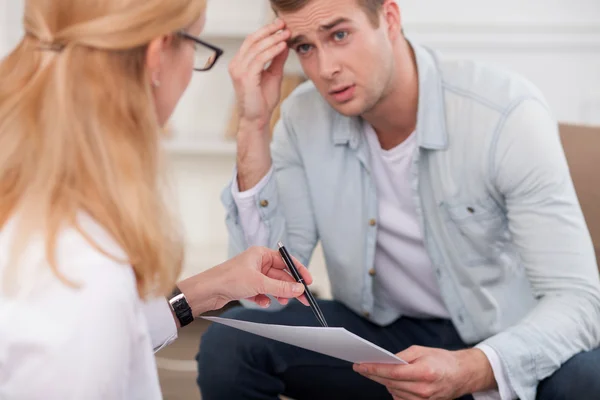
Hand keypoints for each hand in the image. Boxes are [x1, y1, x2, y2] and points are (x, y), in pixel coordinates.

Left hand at [178, 246, 310, 314]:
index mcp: (261, 254)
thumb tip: (299, 288)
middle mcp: (257, 262)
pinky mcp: (246, 286)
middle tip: (302, 298)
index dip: (298, 271)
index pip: (286, 260)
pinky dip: (264, 298)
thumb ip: (281, 286)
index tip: (308, 282)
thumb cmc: (228, 279)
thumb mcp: (259, 283)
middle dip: (290, 287)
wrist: (207, 291)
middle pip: (281, 274)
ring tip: (282, 302)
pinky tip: (263, 302)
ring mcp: (252, 275)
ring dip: (278, 293)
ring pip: (272, 285)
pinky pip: (262, 292)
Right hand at [229, 18, 289, 128]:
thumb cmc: (262, 101)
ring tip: (286, 35)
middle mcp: (236, 64)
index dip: (266, 31)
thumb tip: (284, 44)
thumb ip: (276, 60)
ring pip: (256, 48)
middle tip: (284, 25)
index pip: (251, 41)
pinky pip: (260, 59)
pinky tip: (282, 46)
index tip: (281, 26)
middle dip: (269, 31)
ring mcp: (239, 71)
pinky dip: (272, 51)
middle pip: (252, 40)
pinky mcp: (245, 77)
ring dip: (273, 39)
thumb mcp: (273, 75)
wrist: (257, 119)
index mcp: (240, 63)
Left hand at [353, 347, 495, 399]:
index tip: (360, 365)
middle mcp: (424, 389)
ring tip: (373, 372)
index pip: (392, 373)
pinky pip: (401, 399)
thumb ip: (401, 356)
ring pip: (393, 392)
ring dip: (383, 382)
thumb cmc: (442, 360)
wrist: (462, 374)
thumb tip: (384, 361)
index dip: (374, 369)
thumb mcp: (421, 350)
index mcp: (424, 372)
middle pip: (390, 383)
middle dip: (373, 375)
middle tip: (360, 367)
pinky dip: (393, 390)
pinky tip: (390, 382)